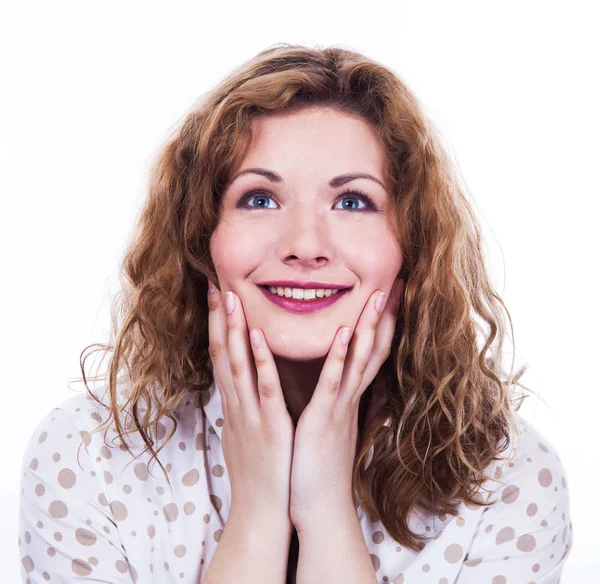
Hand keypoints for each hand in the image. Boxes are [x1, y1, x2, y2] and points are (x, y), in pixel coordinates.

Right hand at [207, 283, 294, 521]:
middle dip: (218, 317)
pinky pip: (264, 388)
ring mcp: (249, 413)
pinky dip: (260, 360)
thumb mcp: (245, 433)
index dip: (217, 325)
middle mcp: (236, 404)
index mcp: (234, 404)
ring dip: (233, 329)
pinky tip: (257, 335)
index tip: (217, 297)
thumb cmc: (257, 472)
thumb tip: (240, 388)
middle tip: (217, 284)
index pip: (221, 356)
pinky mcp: (268, 426)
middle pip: (222, 353)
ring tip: (232, 297)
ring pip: (237, 364)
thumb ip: (243, 406)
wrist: (260, 512)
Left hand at [288, 278, 403, 531]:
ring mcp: (340, 408)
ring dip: (367, 326)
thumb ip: (333, 398)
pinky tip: (343, 332)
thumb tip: (335, 378)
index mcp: (347, 396)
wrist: (319, 507)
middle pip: (374, 349)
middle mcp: (350, 397)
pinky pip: (333, 384)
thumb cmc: (319, 464)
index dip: (380, 322)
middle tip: (395, 283)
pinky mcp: (324, 420)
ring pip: (359, 360)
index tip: (386, 293)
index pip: (369, 351)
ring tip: (375, 295)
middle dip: (384, 316)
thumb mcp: (328, 423)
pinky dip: (338, 357)